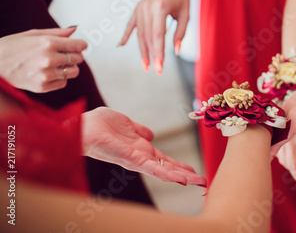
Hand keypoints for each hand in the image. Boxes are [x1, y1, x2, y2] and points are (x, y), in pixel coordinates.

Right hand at [0, 28, 86, 92]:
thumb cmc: (12, 47)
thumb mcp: (33, 34)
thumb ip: (57, 33)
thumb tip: (75, 29)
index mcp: (48, 43)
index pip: (79, 46)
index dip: (81, 45)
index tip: (80, 46)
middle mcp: (49, 59)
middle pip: (78, 59)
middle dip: (74, 56)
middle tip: (64, 55)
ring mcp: (46, 74)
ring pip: (73, 72)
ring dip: (69, 68)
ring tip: (57, 65)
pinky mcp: (42, 87)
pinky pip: (63, 82)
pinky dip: (59, 78)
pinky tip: (48, 73)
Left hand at [82, 107, 206, 185]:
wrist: (81, 126)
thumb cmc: (98, 124)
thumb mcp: (125, 123)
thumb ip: (139, 129)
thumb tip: (151, 134)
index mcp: (140, 149)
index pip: (163, 159)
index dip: (178, 165)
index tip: (194, 171)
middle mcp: (139, 157)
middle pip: (167, 168)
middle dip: (185, 175)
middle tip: (203, 182)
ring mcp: (136, 159)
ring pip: (163, 170)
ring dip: (181, 176)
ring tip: (198, 182)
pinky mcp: (130, 158)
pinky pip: (151, 167)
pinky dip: (166, 172)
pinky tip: (179, 178)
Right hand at [119, 0, 189, 74]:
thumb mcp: (186, 14)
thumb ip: (181, 33)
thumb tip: (175, 52)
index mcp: (160, 8)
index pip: (158, 36)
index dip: (158, 53)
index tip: (159, 68)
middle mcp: (146, 8)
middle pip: (147, 36)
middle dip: (151, 55)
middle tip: (154, 70)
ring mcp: (140, 7)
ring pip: (139, 33)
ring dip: (142, 50)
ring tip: (145, 65)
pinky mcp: (137, 7)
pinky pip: (130, 24)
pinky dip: (126, 35)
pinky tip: (121, 45)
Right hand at [271, 73, 295, 176]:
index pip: (277, 139)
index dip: (270, 152)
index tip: (262, 161)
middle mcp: (290, 108)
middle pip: (275, 131)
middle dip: (272, 145)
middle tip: (269, 159)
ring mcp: (291, 101)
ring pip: (277, 122)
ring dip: (276, 134)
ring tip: (275, 148)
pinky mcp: (295, 97)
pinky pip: (282, 114)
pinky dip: (281, 125)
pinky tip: (282, 131)